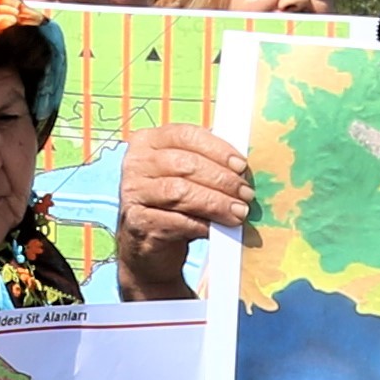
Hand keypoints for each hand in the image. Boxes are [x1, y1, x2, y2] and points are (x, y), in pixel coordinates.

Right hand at [113, 124, 248, 303]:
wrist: (147, 244)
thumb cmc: (172, 203)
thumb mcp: (185, 176)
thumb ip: (206, 163)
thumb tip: (241, 168)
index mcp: (148, 141)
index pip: (186, 135)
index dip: (217, 149)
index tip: (241, 166)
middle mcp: (136, 163)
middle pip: (185, 164)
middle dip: (222, 179)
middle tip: (246, 194)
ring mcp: (133, 192)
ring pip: (180, 192)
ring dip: (216, 203)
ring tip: (239, 212)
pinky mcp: (138, 221)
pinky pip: (177, 220)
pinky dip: (203, 224)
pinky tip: (218, 228)